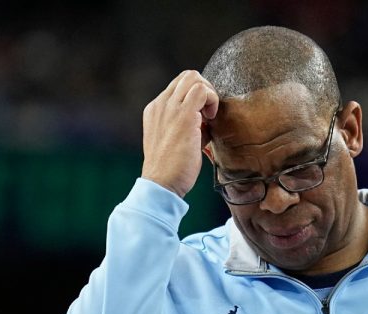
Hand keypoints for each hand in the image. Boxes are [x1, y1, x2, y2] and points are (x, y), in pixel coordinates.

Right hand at [141, 70, 218, 196]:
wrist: (161, 183)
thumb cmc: (171, 169)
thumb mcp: (174, 141)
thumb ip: (186, 126)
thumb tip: (206, 122)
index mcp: (155, 110)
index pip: (178, 86)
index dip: (196, 96)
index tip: (204, 117)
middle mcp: (160, 104)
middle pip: (187, 76)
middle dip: (205, 90)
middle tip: (210, 113)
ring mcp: (170, 108)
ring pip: (193, 77)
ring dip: (209, 94)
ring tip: (210, 117)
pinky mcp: (183, 116)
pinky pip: (202, 90)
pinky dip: (212, 100)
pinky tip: (211, 120)